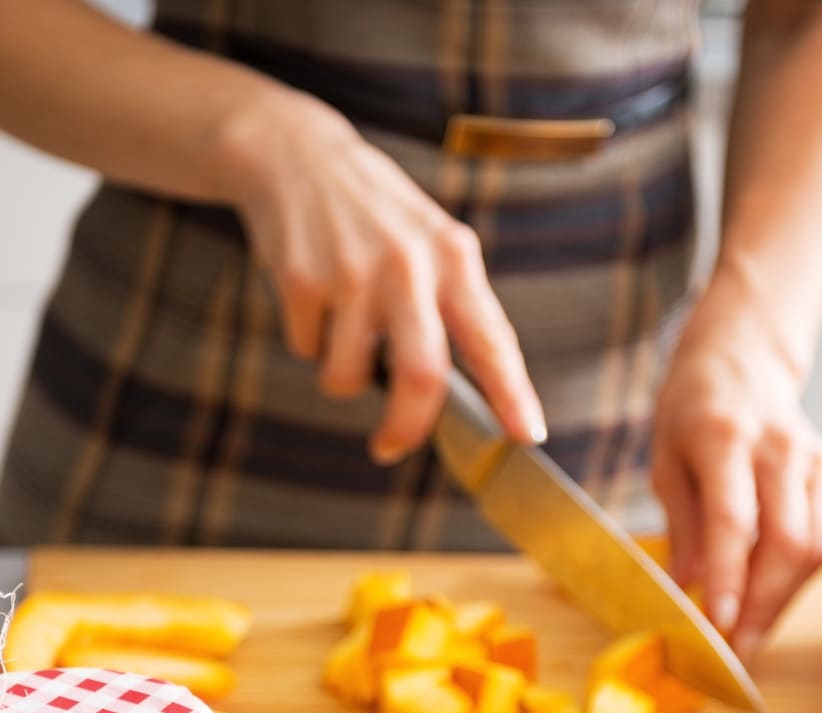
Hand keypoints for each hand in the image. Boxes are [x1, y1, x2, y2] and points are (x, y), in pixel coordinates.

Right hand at [218, 94, 545, 460]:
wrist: (295, 154)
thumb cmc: (375, 214)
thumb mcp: (431, 241)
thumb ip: (452, 305)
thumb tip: (467, 395)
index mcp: (454, 257)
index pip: (492, 340)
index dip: (512, 395)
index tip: (526, 436)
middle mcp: (409, 264)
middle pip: (421, 375)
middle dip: (406, 427)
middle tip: (391, 447)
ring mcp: (353, 273)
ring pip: (348, 376)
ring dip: (341, 375)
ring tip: (340, 331)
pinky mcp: (302, 280)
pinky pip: (307, 350)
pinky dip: (309, 342)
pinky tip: (312, 297)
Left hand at [650, 286, 821, 658]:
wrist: (743, 359)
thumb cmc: (691, 410)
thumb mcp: (665, 460)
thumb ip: (681, 525)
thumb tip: (687, 591)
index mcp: (725, 437)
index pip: (735, 520)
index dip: (730, 579)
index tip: (719, 627)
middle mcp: (779, 449)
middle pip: (786, 544)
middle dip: (761, 610)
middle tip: (733, 656)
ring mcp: (814, 461)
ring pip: (811, 550)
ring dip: (778, 604)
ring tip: (745, 641)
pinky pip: (817, 540)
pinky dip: (790, 581)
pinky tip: (763, 603)